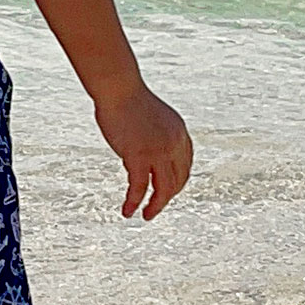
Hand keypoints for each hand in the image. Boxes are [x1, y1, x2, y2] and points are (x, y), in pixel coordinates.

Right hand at [95, 83, 192, 219]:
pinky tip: (128, 211)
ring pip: (163, 189)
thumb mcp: (151, 117)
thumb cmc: (127, 97)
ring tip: (146, 215)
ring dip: (155, 206)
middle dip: (166, 197)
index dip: (177, 182)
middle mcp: (174, 144)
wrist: (119, 88)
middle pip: (177, 181)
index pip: (185, 165)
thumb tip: (144, 151)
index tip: (166, 191)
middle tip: (155, 208)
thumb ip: (154, 135)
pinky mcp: (139, 156)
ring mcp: (158, 151)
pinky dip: (134, 202)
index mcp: (180, 133)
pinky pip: (139, 187)